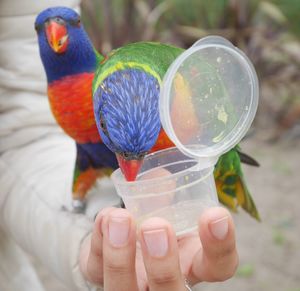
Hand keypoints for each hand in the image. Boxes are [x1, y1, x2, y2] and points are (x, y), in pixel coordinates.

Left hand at [80, 207, 237, 289]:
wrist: (122, 240)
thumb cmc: (154, 225)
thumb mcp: (168, 211)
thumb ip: (167, 194)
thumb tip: (162, 175)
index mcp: (191, 262)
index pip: (219, 267)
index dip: (221, 245)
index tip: (214, 214)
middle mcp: (165, 281)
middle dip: (164, 265)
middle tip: (156, 226)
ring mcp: (132, 284)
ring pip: (125, 289)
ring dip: (121, 257)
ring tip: (120, 218)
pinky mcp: (100, 277)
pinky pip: (96, 268)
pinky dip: (99, 240)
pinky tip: (105, 217)